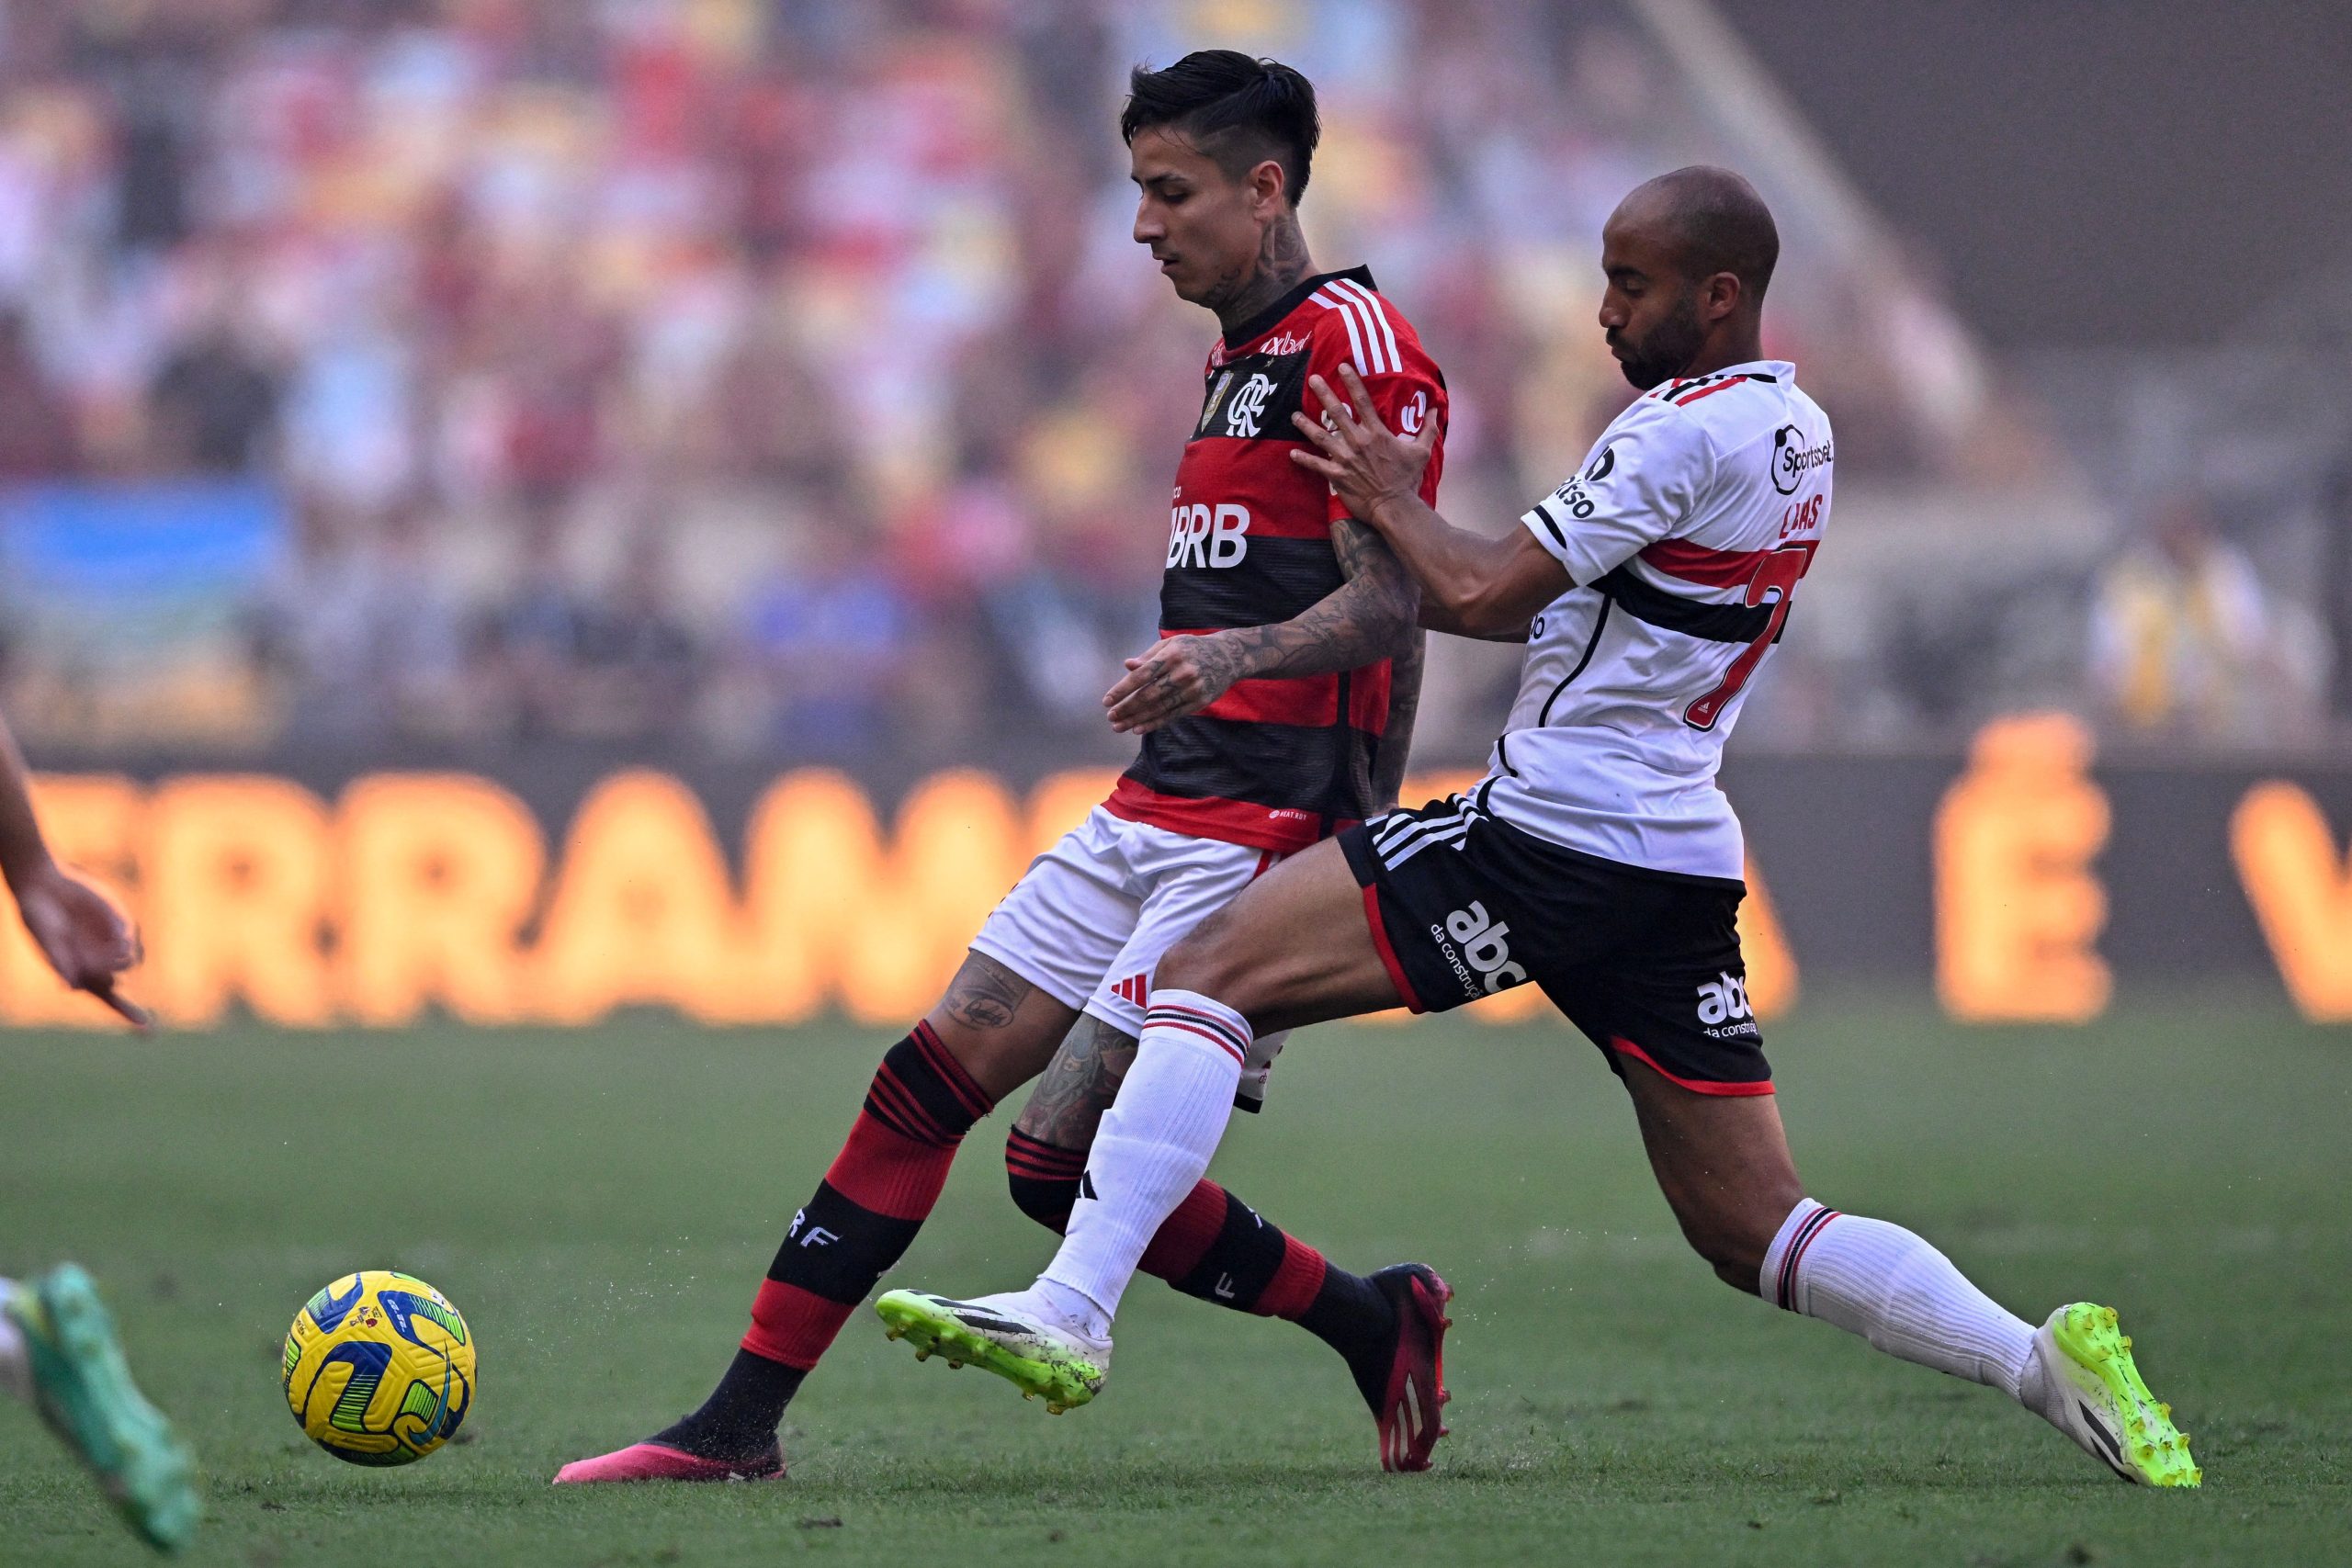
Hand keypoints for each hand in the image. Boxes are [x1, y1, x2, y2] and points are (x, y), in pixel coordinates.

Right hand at [13, 862, 150, 1027]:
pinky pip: (130, 939)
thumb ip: (59, 961)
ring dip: (121, 963)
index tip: (148, 1031)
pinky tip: (118, 936)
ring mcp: (110, 944)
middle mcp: (97, 963)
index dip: (128, 1013)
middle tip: (111, 979)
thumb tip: (72, 987)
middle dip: (125, 994)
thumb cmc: (39, 917)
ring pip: (129, 963)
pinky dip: (126, 941)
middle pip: (118, 986)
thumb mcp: (45, 938)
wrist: (46, 886)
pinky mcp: (118, 924)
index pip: (108, 999)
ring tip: (114, 953)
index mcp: (79, 974)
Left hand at [1103, 633, 1246, 734]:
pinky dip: (1155, 723)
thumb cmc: (1193, 648)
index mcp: (1172, 655)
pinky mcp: (1200, 701)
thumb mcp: (1171, 644)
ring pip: (1159, 708)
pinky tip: (1139, 729)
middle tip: (1111, 718)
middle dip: (1127, 708)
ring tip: (1120, 726)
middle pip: (1148, 694)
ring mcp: (1193, 688)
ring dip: (1137, 719)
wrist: (1229, 657)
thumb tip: (1127, 665)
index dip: (1122, 689)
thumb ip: (1149, 656)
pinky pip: (1173, 715)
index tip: (1106, 701)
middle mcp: (1182, 672)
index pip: (1142, 675)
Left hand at [1289, 364, 1436, 523]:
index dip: (1351, 382)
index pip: (1362, 401)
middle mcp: (1358, 441)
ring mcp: (1345, 458)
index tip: (1341, 367)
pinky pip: (1316, 465)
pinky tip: (1292, 453)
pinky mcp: (1337, 476)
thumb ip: (1428, 429)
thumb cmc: (1407, 479)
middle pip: (1337, 412)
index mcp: (1377, 433)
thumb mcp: (1422, 452)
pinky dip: (1304, 459)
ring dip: (1306, 425)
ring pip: (1321, 436)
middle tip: (1312, 379)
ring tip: (1294, 415)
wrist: (1394, 506)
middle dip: (1324, 394)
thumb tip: (1437, 410)